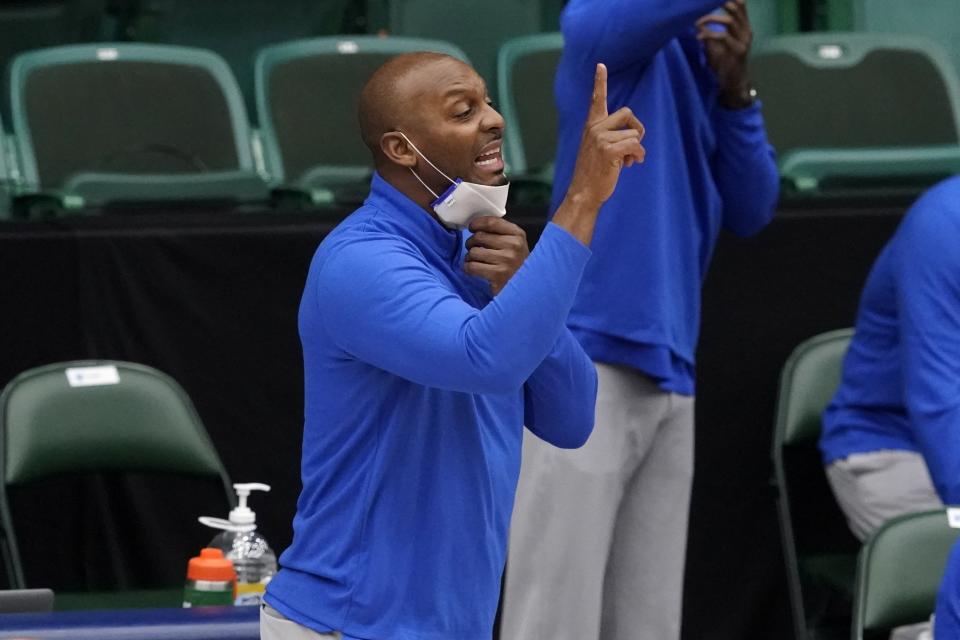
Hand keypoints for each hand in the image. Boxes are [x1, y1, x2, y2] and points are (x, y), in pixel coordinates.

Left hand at [464, 216, 529, 295]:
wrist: (526, 287)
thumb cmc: (516, 263)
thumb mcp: (515, 243)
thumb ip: (500, 232)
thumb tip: (476, 225)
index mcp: (518, 234)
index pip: (492, 223)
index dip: (477, 223)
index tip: (471, 227)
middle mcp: (513, 246)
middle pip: (479, 236)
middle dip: (471, 242)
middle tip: (472, 247)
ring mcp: (506, 261)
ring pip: (474, 252)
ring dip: (469, 256)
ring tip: (474, 260)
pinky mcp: (497, 275)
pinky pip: (472, 266)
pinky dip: (468, 267)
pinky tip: (473, 269)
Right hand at [564, 63, 645, 210]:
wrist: (584, 193)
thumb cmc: (594, 173)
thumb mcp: (599, 150)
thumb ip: (611, 137)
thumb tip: (636, 138)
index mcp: (591, 126)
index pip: (596, 100)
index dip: (599, 82)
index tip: (601, 65)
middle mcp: (594, 128)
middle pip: (628, 113)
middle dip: (637, 129)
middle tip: (635, 145)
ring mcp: (600, 138)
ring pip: (634, 134)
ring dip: (637, 149)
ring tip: (627, 161)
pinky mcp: (608, 149)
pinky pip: (635, 145)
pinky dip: (638, 155)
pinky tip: (632, 164)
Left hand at [696, 0, 753, 108]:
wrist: (732, 82)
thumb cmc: (723, 63)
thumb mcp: (715, 44)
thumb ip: (709, 31)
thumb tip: (696, 21)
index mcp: (743, 26)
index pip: (740, 5)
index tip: (710, 0)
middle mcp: (746, 30)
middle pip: (737, 8)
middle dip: (720, 3)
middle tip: (702, 5)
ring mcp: (744, 40)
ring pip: (730, 21)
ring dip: (711, 19)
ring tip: (697, 23)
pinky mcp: (738, 51)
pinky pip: (724, 37)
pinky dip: (710, 35)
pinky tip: (699, 38)